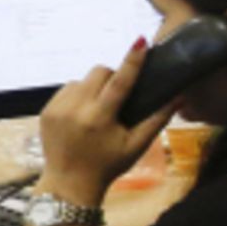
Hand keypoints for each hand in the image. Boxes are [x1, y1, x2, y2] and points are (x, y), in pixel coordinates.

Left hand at [35, 50, 178, 203]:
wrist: (69, 183)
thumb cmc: (108, 165)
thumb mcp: (137, 145)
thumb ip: (158, 119)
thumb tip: (180, 96)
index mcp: (100, 118)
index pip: (119, 82)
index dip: (132, 61)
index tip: (140, 41)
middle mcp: (75, 109)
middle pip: (98, 73)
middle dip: (111, 78)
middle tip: (117, 97)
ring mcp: (57, 109)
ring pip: (81, 80)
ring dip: (93, 87)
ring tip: (98, 108)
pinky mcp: (46, 111)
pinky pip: (66, 89)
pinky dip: (78, 95)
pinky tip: (83, 113)